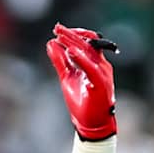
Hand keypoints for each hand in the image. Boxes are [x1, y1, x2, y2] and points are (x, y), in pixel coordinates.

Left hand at [45, 24, 115, 140]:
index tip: (58, 29)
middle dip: (71, 35)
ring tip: (61, 36)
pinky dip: (82, 59)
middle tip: (57, 28)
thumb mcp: (67, 77)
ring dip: (75, 43)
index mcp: (95, 63)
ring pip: (90, 54)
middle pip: (87, 45)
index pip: (87, 42)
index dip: (73, 34)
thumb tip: (50, 43)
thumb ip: (60, 61)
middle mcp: (101, 66)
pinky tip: (70, 52)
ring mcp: (103, 75)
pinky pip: (92, 69)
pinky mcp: (101, 85)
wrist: (91, 124)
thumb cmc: (82, 102)